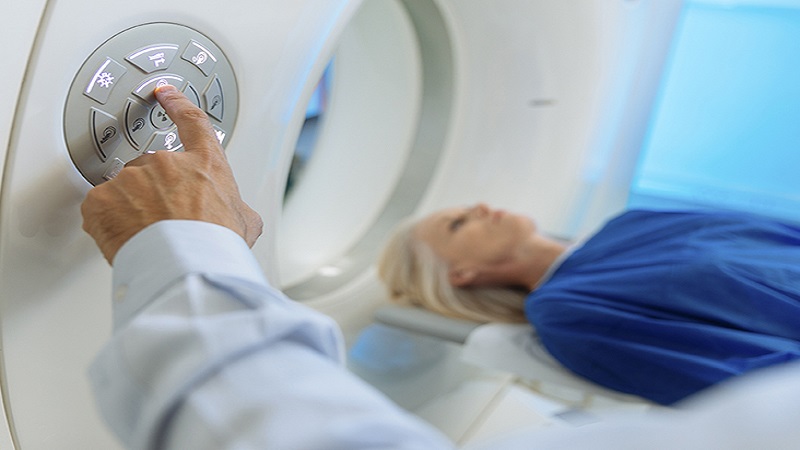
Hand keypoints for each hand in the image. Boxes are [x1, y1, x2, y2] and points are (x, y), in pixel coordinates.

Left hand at [81, 84, 262, 263]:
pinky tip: (127, 238)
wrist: (187, 265)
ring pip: (126, 191)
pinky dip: (109, 223)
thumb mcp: (245, 222)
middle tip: (164, 223)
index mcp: (204, 164)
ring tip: (148, 237)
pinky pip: (100, 208)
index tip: (166, 94)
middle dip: (155, 194)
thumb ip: (235, 207)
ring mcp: (132, 179)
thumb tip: (236, 214)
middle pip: (153, 170)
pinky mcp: (102, 199)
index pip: (192, 122)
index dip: (177, 105)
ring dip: (132, 210)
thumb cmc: (216, 245)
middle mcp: (166, 163)